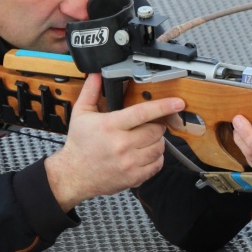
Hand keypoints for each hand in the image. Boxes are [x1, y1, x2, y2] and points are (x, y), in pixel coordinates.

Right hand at [45, 73, 185, 210]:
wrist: (73, 175)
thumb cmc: (79, 144)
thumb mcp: (81, 114)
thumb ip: (91, 91)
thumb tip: (96, 74)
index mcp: (110, 126)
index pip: (143, 113)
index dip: (163, 106)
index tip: (177, 102)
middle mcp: (121, 144)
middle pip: (155, 130)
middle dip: (155, 126)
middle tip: (146, 126)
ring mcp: (128, 162)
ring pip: (159, 147)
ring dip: (156, 142)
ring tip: (144, 140)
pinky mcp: (133, 177)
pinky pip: (157, 165)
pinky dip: (155, 158)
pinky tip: (144, 154)